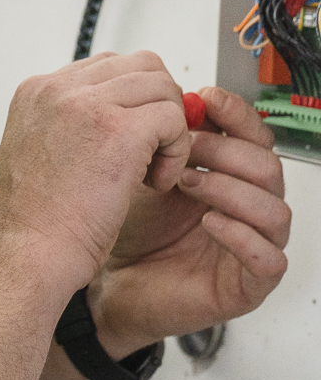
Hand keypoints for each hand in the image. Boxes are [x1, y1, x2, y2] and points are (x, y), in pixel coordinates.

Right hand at [0, 49, 190, 303]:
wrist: (23, 256)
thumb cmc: (32, 225)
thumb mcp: (43, 156)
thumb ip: (76, 125)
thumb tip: (127, 115)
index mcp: (36, 92)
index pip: (108, 67)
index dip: (133, 101)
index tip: (134, 140)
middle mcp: (58, 89)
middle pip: (142, 66)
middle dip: (158, 107)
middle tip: (150, 153)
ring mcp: (87, 105)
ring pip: (163, 88)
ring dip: (169, 131)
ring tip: (149, 172)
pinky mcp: (119, 130)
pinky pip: (175, 119)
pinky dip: (176, 152)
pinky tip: (153, 183)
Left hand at [92, 84, 289, 353]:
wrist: (105, 282)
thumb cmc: (127, 229)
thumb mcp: (144, 170)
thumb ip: (167, 137)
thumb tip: (179, 94)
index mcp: (229, 176)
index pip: (255, 136)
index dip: (236, 114)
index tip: (205, 98)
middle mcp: (246, 208)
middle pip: (268, 167)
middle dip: (226, 150)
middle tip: (185, 147)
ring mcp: (252, 247)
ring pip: (275, 209)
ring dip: (231, 189)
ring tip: (187, 183)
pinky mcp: (248, 285)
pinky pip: (270, 259)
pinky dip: (242, 236)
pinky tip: (209, 221)